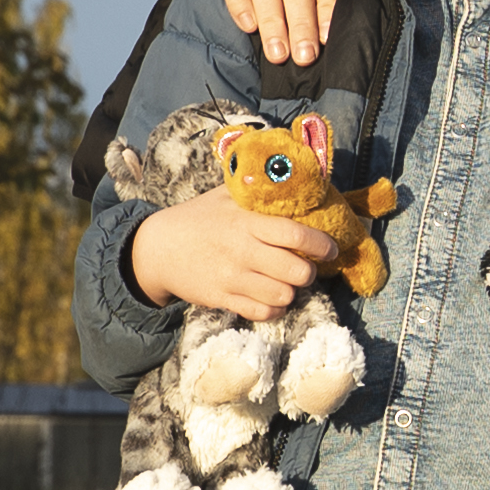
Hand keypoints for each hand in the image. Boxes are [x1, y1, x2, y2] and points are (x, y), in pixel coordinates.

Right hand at [131, 194, 353, 320]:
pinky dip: (273, 309)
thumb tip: (297, 176)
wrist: (158, 248)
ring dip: (292, 291)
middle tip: (307, 266)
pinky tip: (271, 297)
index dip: (321, 244)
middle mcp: (242, 250)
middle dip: (310, 271)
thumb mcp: (226, 196)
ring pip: (282, 295)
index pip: (295, 234)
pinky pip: (261, 313)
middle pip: (296, 271)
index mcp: (246, 221)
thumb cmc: (199, 217)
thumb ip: (258, 190)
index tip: (331, 248)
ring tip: (288, 282)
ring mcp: (231, 277)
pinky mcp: (222, 299)